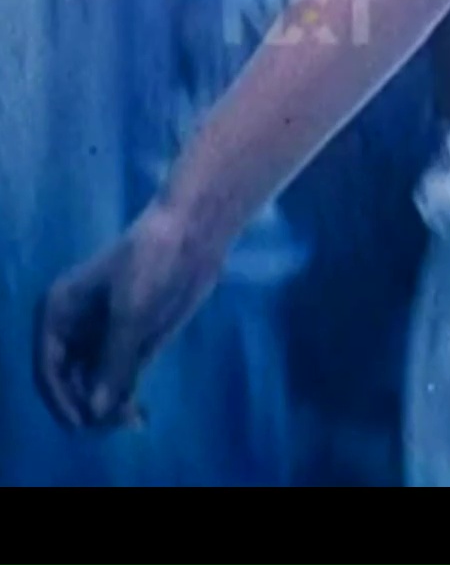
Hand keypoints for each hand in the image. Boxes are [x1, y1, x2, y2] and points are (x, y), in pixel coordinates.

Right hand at [34, 205, 223, 431]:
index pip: (49, 368)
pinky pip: (122, 374)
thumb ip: (114, 361)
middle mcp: (76, 328)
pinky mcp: (135, 338)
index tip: (83, 423)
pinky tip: (138, 413)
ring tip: (133, 422)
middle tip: (113, 426)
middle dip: (89, 406)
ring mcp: (105, 334)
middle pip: (72, 379)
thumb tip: (97, 408)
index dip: (62, 400)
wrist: (191, 234)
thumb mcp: (130, 313)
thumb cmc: (151, 262)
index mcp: (57, 314)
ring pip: (98, 381)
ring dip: (109, 405)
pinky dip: (126, 394)